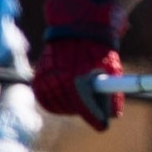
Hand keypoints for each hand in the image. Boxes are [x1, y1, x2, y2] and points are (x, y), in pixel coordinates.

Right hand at [35, 0, 127, 131]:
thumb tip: (114, 115)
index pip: (85, 108)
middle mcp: (57, 81)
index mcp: (76, 79)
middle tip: (96, 103)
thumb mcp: (111, 68)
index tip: (103, 126)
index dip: (96, 117)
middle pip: (73, 109)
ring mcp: (45, 80)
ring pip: (59, 106)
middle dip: (85, 107)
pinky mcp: (38, 79)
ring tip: (82, 90)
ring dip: (71, 104)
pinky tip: (67, 90)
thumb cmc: (96, 46)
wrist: (75, 26)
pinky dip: (58, 98)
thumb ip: (113, 93)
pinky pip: (47, 98)